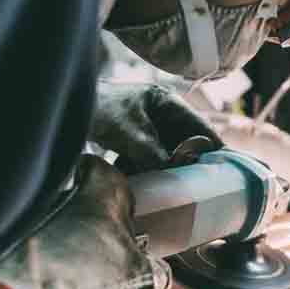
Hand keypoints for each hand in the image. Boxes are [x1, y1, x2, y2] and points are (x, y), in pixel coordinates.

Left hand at [90, 81, 222, 173]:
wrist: (65, 106)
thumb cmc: (100, 110)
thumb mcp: (129, 133)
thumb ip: (152, 152)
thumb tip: (171, 172)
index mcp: (167, 103)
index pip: (200, 126)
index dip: (213, 146)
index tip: (225, 167)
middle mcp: (162, 113)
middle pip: (186, 142)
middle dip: (190, 161)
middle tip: (198, 183)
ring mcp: (149, 125)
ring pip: (169, 152)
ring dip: (169, 167)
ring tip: (174, 186)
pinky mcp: (135, 138)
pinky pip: (151, 156)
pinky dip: (151, 168)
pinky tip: (148, 181)